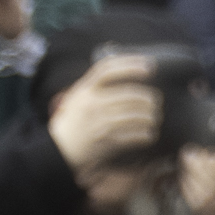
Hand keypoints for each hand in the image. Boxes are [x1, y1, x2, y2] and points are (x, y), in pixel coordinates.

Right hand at [47, 54, 160, 176]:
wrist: (58, 150)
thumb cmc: (72, 121)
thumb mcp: (77, 97)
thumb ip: (96, 85)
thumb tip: (125, 69)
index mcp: (85, 89)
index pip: (108, 69)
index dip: (131, 64)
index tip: (150, 66)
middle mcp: (92, 102)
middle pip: (131, 94)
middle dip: (149, 99)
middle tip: (156, 102)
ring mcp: (99, 122)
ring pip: (136, 115)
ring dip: (150, 118)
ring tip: (153, 119)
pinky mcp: (106, 141)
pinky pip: (134, 136)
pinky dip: (146, 135)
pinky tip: (148, 135)